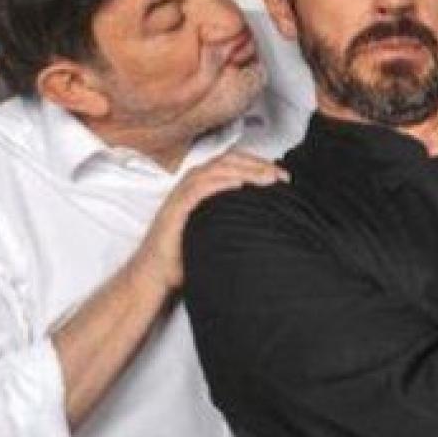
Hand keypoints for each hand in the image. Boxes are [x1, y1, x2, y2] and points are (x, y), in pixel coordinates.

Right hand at [128, 149, 288, 293]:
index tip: (281, 176)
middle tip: (280, 176)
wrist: (156, 274)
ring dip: (244, 170)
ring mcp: (181, 195)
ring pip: (215, 170)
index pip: (233, 164)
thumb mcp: (216, 230)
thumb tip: (270, 218)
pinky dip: (219, 183)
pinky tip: (238, 184)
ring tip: (266, 177)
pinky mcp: (175, 209)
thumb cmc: (185, 254)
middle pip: (227, 162)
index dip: (258, 164)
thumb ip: (235, 217)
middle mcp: (191, 186)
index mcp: (202, 187)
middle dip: (257, 165)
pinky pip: (197, 190)